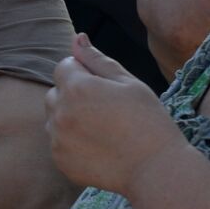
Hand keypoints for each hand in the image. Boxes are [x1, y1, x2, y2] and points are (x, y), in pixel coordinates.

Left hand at [45, 33, 188, 195]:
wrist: (156, 170)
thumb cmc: (148, 121)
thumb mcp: (128, 83)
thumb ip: (97, 60)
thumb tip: (77, 38)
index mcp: (76, 87)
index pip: (64, 66)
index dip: (84, 73)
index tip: (106, 89)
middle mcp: (59, 112)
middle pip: (55, 92)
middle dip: (73, 94)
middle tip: (106, 110)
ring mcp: (57, 138)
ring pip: (54, 118)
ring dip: (70, 118)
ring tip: (103, 129)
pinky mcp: (59, 160)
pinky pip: (57, 142)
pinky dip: (71, 141)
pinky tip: (99, 147)